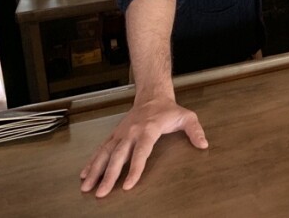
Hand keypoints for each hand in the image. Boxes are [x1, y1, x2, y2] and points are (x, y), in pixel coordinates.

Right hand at [80, 96, 206, 197]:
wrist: (152, 95)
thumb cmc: (169, 109)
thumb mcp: (186, 117)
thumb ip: (195, 131)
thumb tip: (204, 144)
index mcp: (148, 129)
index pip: (140, 152)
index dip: (134, 169)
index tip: (127, 185)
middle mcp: (131, 132)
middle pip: (118, 156)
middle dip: (109, 175)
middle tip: (101, 193)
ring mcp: (121, 133)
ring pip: (105, 153)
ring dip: (95, 170)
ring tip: (86, 186)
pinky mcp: (115, 134)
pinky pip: (101, 149)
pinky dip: (92, 162)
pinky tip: (84, 174)